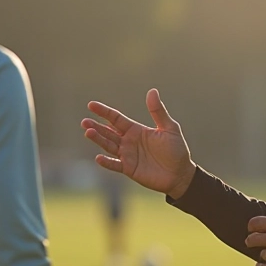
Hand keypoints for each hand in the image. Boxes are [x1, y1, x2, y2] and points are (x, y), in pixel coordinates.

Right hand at [81, 89, 196, 199]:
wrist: (181, 174)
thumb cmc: (177, 150)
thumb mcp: (169, 128)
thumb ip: (158, 111)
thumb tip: (152, 91)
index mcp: (136, 130)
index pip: (116, 119)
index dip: (104, 112)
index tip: (91, 105)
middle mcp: (129, 141)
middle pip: (108, 132)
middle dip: (96, 126)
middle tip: (84, 121)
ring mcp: (127, 155)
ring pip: (109, 146)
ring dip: (98, 140)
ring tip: (88, 132)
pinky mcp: (129, 169)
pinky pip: (115, 165)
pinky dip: (106, 162)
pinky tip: (98, 157)